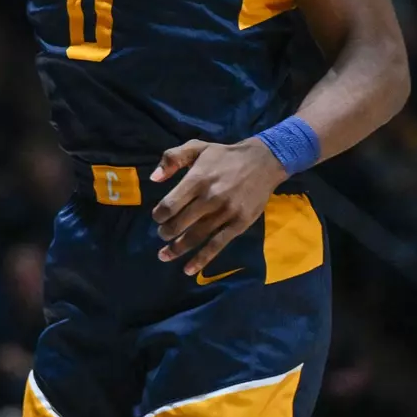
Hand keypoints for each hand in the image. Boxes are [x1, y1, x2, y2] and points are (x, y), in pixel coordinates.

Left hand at [151, 138, 288, 275]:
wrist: (263, 162)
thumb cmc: (224, 156)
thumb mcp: (196, 147)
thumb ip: (172, 158)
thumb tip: (153, 178)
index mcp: (197, 179)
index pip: (171, 204)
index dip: (159, 215)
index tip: (157, 218)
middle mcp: (210, 198)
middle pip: (181, 222)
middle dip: (166, 233)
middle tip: (162, 235)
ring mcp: (226, 213)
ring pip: (197, 236)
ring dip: (178, 249)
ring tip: (164, 256)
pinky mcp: (239, 224)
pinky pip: (217, 245)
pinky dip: (202, 259)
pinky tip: (188, 269)